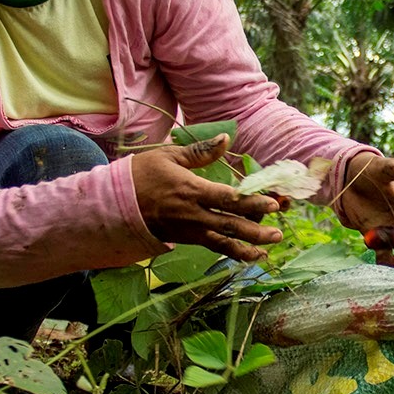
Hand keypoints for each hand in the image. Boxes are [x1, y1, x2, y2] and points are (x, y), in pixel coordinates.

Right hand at [133, 134, 281, 261]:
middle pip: (230, 224)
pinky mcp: (187, 239)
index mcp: (191, 190)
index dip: (251, 202)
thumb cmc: (142, 175)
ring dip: (248, 245)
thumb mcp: (168, 156)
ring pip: (224, 240)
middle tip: (278, 232)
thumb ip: (200, 151)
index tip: (272, 204)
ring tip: (269, 248)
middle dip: (256, 229)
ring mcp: (190, 229)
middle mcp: (193, 214)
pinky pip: (214, 247)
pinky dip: (233, 252)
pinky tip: (251, 254)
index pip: (227, 198)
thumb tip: (226, 138)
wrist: (114, 204)